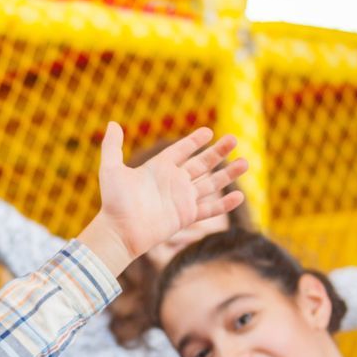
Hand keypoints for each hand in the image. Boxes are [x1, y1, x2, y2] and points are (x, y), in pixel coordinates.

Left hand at [81, 123, 246, 275]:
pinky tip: (239, 196)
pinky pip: (209, 209)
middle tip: (234, 139)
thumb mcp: (111, 170)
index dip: (194, 141)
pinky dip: (224, 204)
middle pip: (201, 164)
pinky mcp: (185, 216)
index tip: (208, 131)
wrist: (119, 232)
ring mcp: (181, 200)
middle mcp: (173, 183)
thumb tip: (111, 124)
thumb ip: (112, 147)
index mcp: (158, 169)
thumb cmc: (114, 202)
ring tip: (246, 162)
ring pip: (210, 184)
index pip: (181, 151)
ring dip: (228, 174)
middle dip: (218, 152)